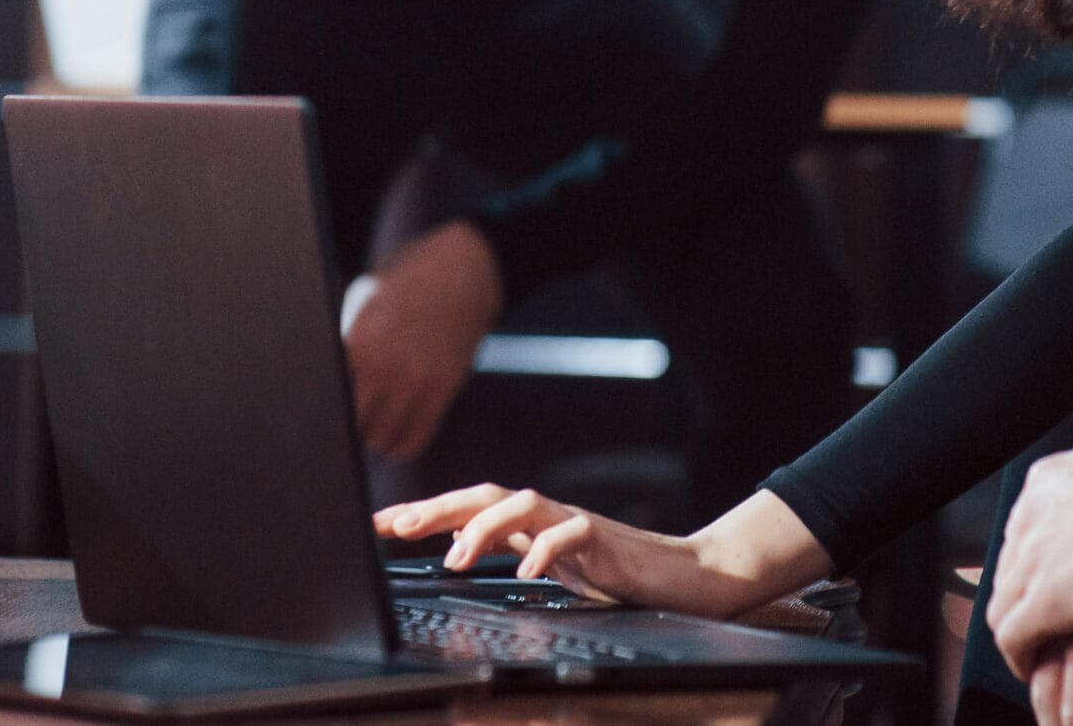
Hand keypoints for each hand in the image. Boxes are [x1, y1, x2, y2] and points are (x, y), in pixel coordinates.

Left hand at [343, 221, 502, 461]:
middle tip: (341, 427)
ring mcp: (417, 379)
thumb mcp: (363, 305)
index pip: (328, 398)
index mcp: (357, 341)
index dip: (320, 411)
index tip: (318, 418)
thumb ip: (346, 346)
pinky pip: (414, 439)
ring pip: (380, 439)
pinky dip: (400, 445)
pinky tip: (393, 432)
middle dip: (343, 430)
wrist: (462, 270)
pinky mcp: (444, 388)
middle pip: (350, 425)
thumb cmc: (403, 284)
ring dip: (370, 439)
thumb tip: (319, 387)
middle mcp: (385, 364)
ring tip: (368, 428)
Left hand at [373, 485, 819, 619]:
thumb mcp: (557, 574)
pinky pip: (572, 532)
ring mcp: (577, 522)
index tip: (381, 524)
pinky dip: (546, 549)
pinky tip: (528, 571)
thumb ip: (519, 561)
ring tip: (454, 557)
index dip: (425, 513)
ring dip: (483, 526)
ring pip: (522, 503)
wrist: (690, 575)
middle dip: (437, 508)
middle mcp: (549, 516)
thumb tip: (461, 566)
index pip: (470, 509)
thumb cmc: (622, 577)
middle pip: (486, 495)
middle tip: (395, 526)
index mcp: (532, 526)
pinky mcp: (608, 537)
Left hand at [987, 397, 1072, 679]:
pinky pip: (1013, 638)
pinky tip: (1035, 665)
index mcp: (1049, 480)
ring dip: (1018, 626)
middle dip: (1025, 591)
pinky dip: (1020, 655)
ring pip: (1003, 602)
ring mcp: (1033, 561)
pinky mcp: (1044, 604)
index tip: (1060, 573)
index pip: (1027, 525)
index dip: (1041, 553)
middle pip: (1011, 563)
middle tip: (1050, 615)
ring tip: (1040, 647)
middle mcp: (1030, 517)